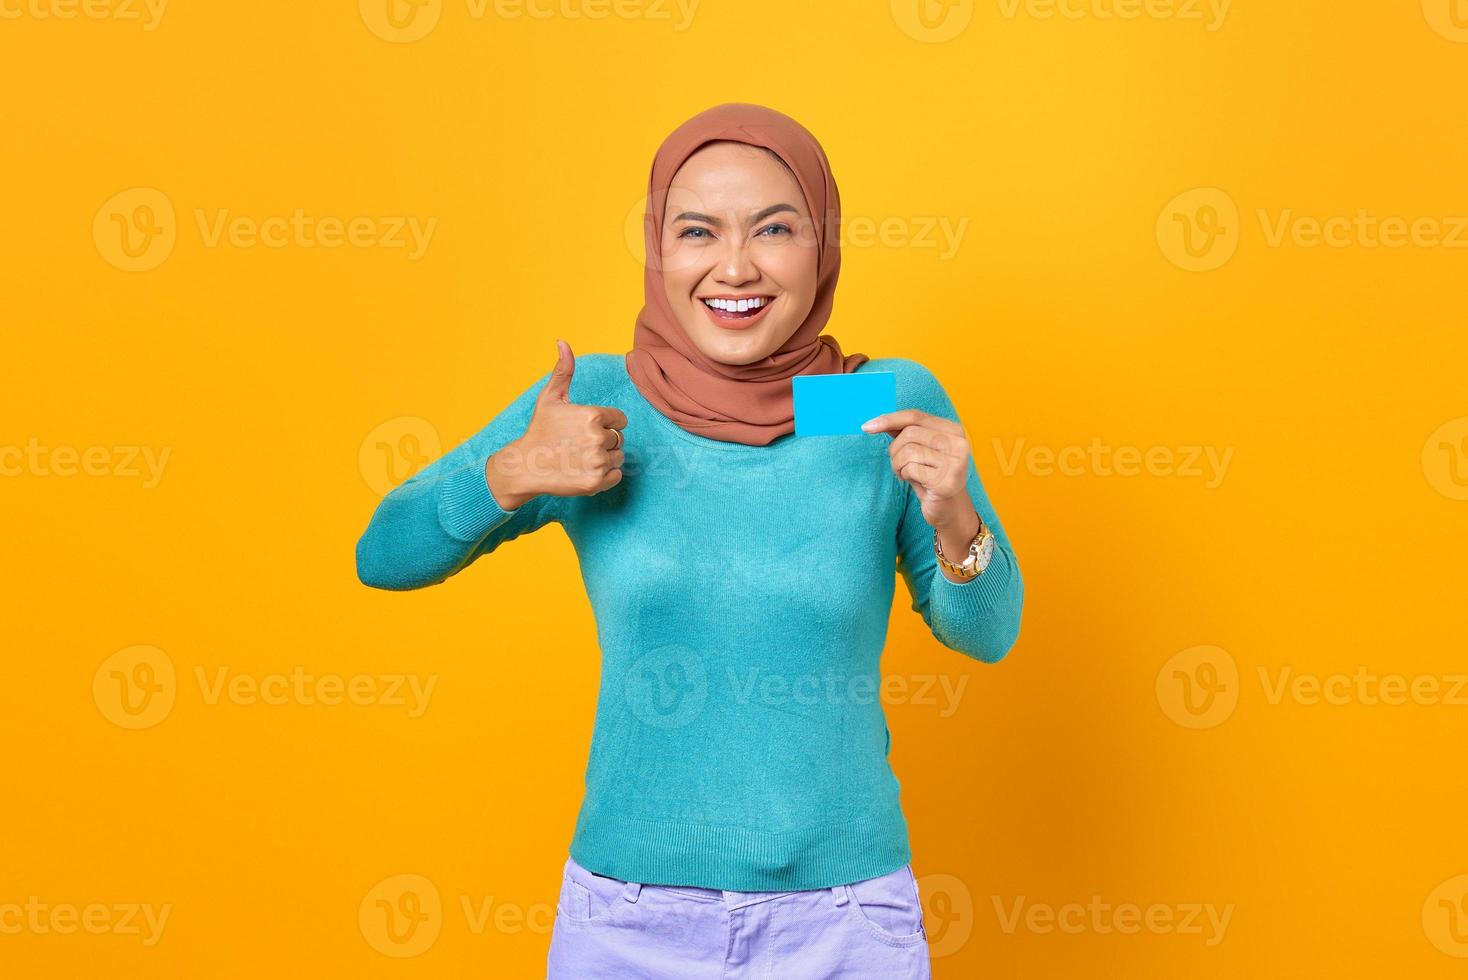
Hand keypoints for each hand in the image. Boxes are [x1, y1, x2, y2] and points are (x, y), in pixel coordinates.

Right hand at [485, 340, 627, 508]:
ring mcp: (597, 461)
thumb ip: (563, 370)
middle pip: (619, 438)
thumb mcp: (550, 397)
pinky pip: (616, 476)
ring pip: (618, 457)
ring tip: (580, 457)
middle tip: (579, 445)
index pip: (619, 419)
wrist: (525, 466)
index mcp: (592, 415)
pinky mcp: (596, 482)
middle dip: (604, 441)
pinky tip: (584, 470)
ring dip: (604, 458)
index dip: (605, 423)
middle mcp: (597, 437)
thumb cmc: (539, 430)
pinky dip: (605, 475)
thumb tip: (562, 342)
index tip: (586, 429)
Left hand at [862, 408, 979, 542]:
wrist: (948, 508)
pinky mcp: (946, 481)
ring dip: (897, 464)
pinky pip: (911, 469)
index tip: (867, 427)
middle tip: (897, 465)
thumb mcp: (920, 449)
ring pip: (908, 451)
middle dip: (894, 450)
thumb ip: (904, 432)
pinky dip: (904, 475)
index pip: (915, 416)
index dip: (889, 419)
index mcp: (953, 430)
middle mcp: (958, 443)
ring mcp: (955, 462)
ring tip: (904, 473)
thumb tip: (877, 422)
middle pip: (909, 433)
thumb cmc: (931, 476)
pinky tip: (912, 481)